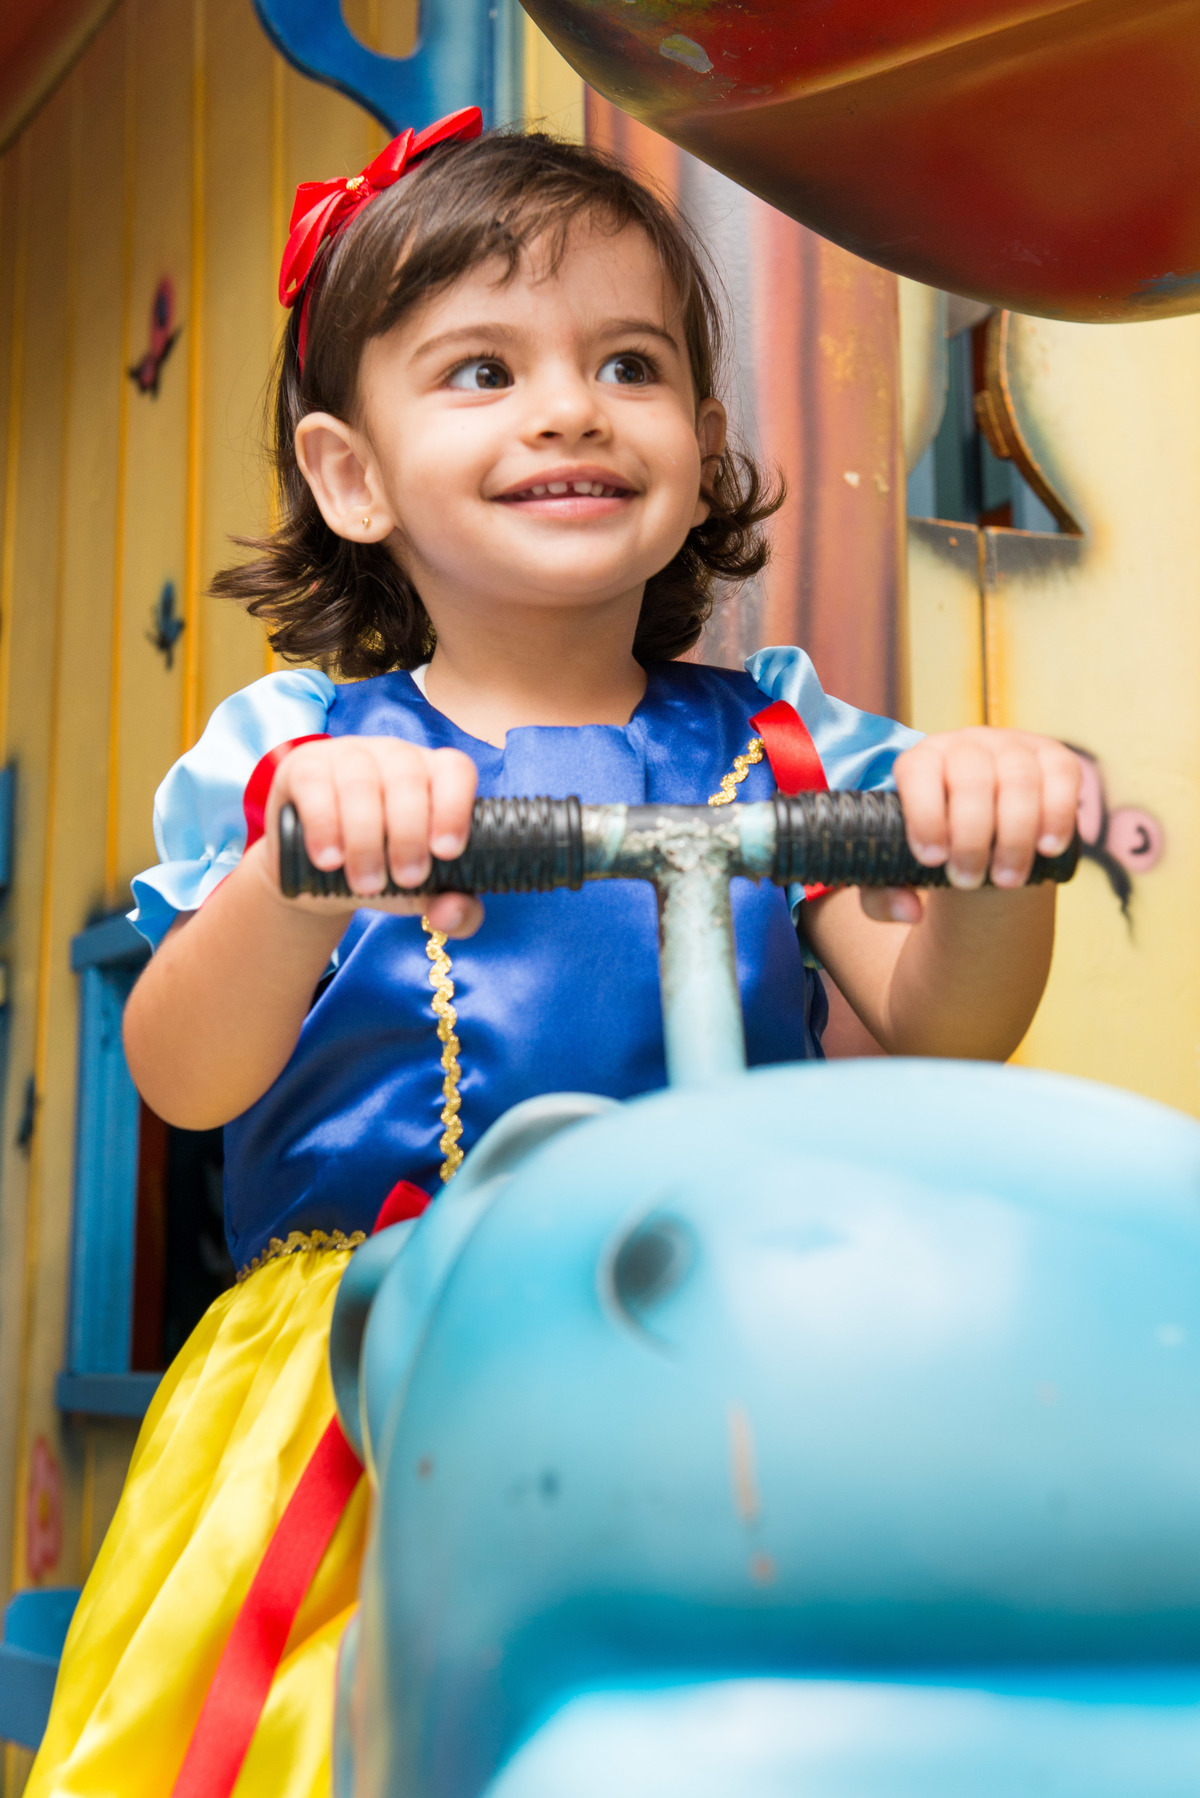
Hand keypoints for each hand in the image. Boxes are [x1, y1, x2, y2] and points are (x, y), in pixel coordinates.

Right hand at [262, 736, 482, 936]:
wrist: (319, 876)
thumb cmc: (386, 872)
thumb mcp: (422, 894)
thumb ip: (454, 910)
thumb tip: (453, 912)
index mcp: (434, 776)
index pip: (455, 769)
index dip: (454, 806)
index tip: (447, 851)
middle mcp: (394, 756)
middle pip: (408, 776)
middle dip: (409, 833)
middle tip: (406, 879)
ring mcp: (348, 755)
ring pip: (360, 782)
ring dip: (366, 838)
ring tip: (366, 883)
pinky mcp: (305, 767)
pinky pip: (315, 784)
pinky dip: (323, 824)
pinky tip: (329, 859)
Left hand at [861, 727, 1080, 923]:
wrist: (984, 830)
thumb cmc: (936, 847)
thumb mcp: (898, 868)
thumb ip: (884, 896)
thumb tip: (911, 911)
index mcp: (921, 760)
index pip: (918, 772)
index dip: (925, 814)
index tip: (932, 859)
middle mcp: (966, 745)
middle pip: (972, 778)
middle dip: (971, 837)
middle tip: (968, 880)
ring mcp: (1013, 746)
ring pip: (1018, 780)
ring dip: (1014, 836)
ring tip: (1006, 880)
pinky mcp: (1053, 757)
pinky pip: (1062, 775)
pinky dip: (1058, 814)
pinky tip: (1048, 849)